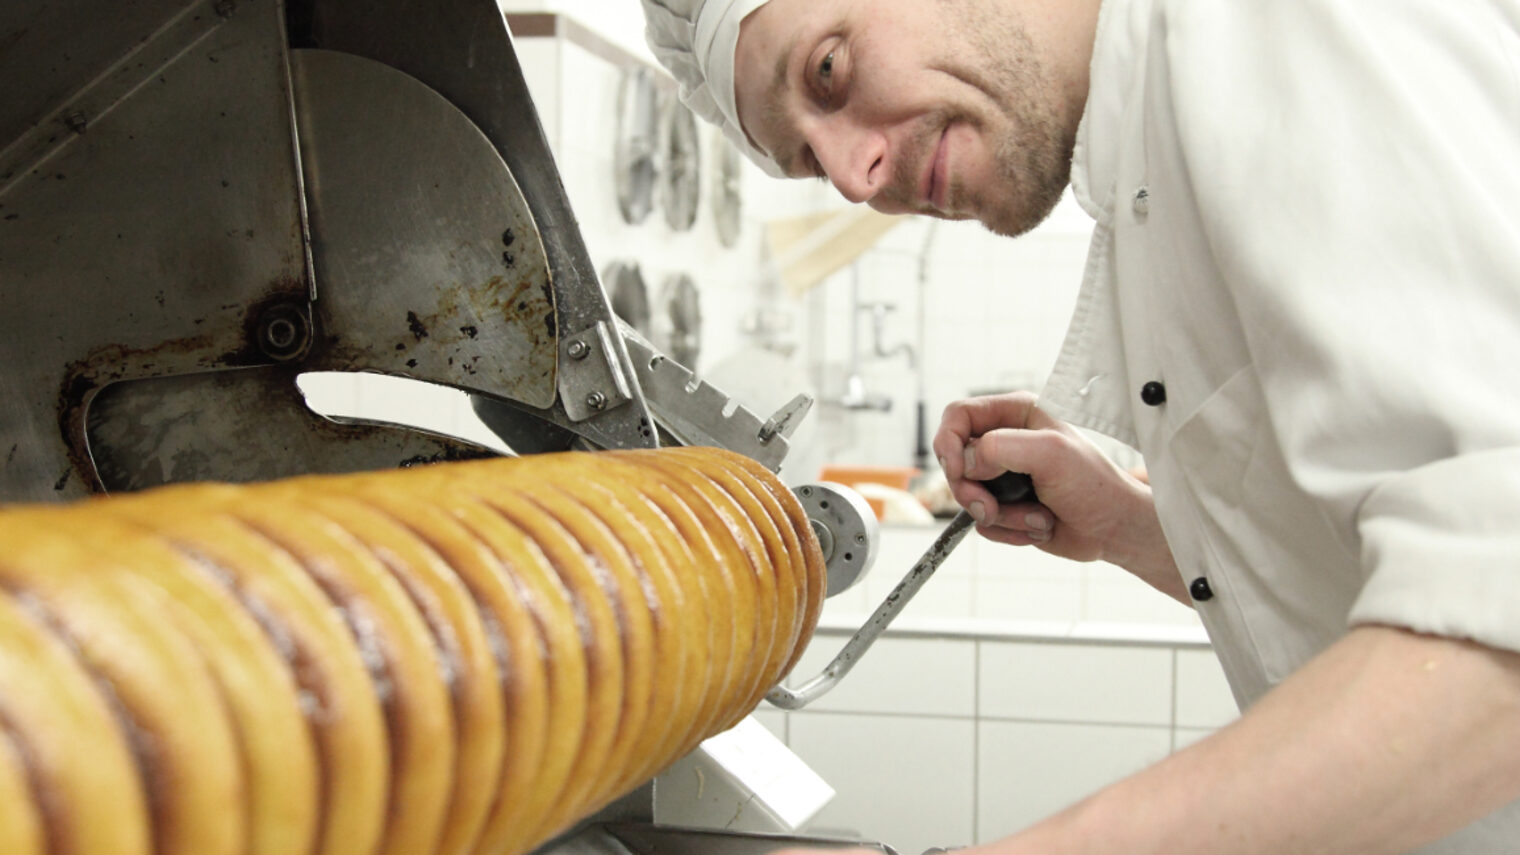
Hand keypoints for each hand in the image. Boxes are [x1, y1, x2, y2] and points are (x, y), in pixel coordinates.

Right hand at [932, 393, 1176, 588]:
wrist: (1114, 529)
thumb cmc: (1094, 485)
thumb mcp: (1051, 453)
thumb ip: (1002, 446)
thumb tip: (967, 463)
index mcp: (1016, 413)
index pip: (958, 415)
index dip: (948, 441)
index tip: (958, 470)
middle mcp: (1006, 440)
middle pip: (954, 460)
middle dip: (971, 490)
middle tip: (989, 507)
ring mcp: (1004, 475)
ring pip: (967, 496)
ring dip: (999, 515)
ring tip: (1035, 517)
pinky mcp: (1005, 505)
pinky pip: (982, 522)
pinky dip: (1008, 530)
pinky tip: (1038, 525)